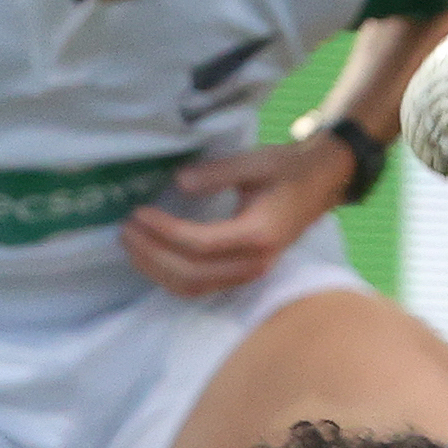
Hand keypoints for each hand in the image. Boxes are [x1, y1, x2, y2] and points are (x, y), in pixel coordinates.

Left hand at [117, 138, 351, 296]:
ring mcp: (248, 274)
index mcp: (259, 234)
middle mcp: (254, 263)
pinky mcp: (240, 275)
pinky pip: (199, 286)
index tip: (139, 213)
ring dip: (156, 269)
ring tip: (130, 243)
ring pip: (192, 286)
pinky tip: (149, 256)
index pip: (201, 244)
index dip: (165, 231)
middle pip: (191, 273)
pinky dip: (169, 275)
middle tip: (126, 229)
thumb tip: (178, 183)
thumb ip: (217, 172)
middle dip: (152, 254)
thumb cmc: (289, 169)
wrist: (321, 183)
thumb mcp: (256, 161)